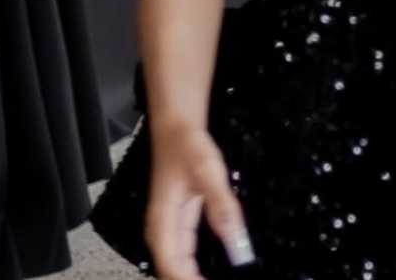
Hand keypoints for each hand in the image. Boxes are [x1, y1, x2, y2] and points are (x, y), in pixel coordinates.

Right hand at [142, 121, 251, 279]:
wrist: (176, 129)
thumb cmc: (186, 147)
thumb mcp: (208, 172)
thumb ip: (221, 204)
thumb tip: (234, 237)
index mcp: (162, 223)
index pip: (172, 267)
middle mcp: (161, 231)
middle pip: (172, 270)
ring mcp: (169, 229)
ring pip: (176, 265)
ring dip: (191, 276)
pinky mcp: (178, 225)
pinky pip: (183, 255)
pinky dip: (193, 267)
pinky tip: (207, 273)